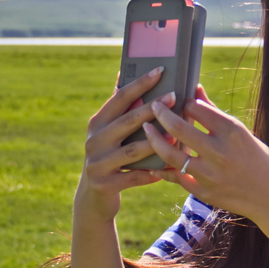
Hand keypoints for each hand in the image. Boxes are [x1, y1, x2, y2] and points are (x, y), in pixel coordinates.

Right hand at [75, 66, 175, 223]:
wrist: (93, 197)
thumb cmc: (110, 157)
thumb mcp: (109, 132)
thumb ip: (119, 109)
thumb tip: (124, 75)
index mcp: (97, 123)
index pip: (119, 98)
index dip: (140, 84)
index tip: (160, 70)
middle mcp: (94, 140)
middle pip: (127, 121)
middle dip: (152, 109)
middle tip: (174, 96)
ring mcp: (97, 163)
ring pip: (131, 151)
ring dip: (155, 143)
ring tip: (175, 135)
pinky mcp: (104, 184)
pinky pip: (133, 177)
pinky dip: (151, 173)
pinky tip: (168, 168)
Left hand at [142, 86, 268, 220]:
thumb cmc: (259, 159)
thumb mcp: (241, 132)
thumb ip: (214, 113)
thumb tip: (195, 90)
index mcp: (232, 132)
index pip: (198, 109)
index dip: (184, 101)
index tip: (175, 97)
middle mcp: (219, 152)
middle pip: (179, 128)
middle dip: (161, 113)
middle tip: (153, 105)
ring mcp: (209, 173)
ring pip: (170, 153)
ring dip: (154, 139)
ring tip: (146, 128)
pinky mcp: (202, 191)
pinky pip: (174, 177)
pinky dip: (161, 168)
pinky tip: (151, 161)